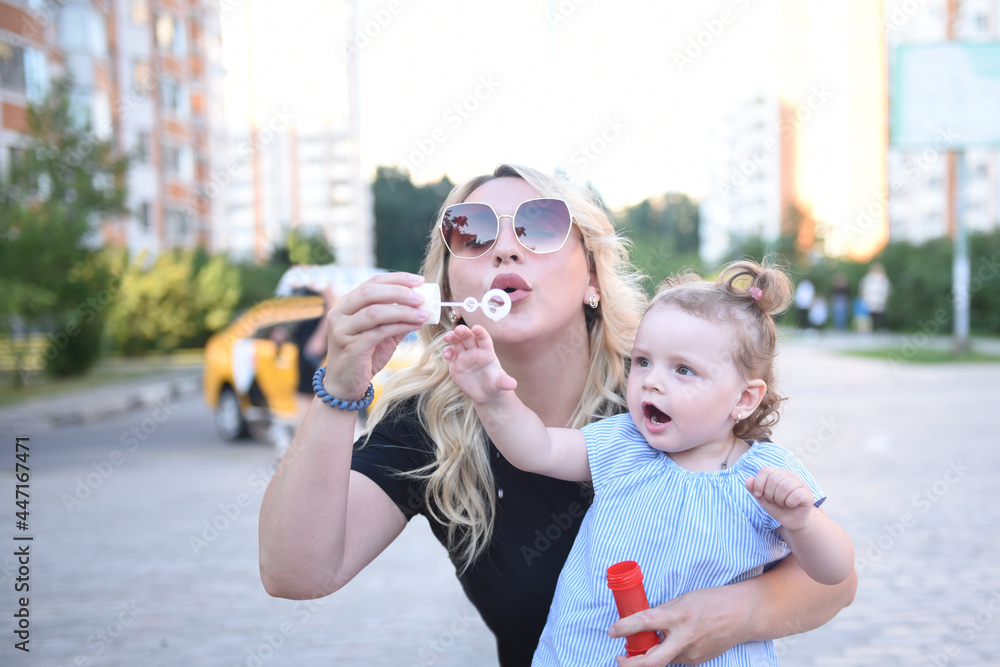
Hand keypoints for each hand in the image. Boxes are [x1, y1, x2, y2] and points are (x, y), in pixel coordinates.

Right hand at [322, 272, 427, 398]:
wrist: (345, 385)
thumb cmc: (364, 356)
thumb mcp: (382, 334)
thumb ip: (397, 319)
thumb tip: (423, 306)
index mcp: (346, 304)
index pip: (372, 282)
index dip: (397, 279)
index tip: (419, 281)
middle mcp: (340, 313)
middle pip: (370, 292)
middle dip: (399, 292)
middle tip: (421, 297)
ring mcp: (342, 329)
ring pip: (375, 312)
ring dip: (403, 311)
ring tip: (423, 314)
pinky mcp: (350, 346)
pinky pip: (379, 332)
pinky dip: (400, 326)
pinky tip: (415, 326)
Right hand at [443, 324, 516, 403]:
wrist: (485, 395)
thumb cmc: (495, 385)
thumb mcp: (500, 384)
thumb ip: (505, 382)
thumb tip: (512, 384)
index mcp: (487, 352)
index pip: (483, 338)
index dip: (480, 332)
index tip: (476, 328)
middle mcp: (475, 351)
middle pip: (469, 337)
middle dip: (463, 332)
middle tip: (458, 330)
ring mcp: (464, 356)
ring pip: (457, 342)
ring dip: (452, 337)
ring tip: (448, 337)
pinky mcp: (455, 363)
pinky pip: (450, 354)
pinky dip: (447, 352)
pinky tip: (446, 355)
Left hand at [608, 585, 750, 665]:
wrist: (741, 616)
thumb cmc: (711, 602)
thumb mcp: (682, 601)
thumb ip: (662, 613)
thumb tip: (641, 621)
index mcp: (678, 616)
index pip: (645, 622)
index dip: (625, 628)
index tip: (612, 631)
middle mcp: (683, 638)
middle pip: (651, 662)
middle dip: (630, 665)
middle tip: (619, 658)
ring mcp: (691, 654)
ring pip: (662, 661)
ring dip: (649, 656)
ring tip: (644, 645)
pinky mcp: (696, 661)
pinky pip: (675, 660)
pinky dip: (667, 653)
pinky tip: (671, 642)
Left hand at [745, 466, 813, 530]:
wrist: (792, 521)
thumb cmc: (777, 508)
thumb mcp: (763, 499)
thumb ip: (754, 489)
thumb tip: (748, 480)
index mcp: (777, 474)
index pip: (766, 470)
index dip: (759, 483)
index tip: (759, 495)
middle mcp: (789, 476)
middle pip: (774, 478)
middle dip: (770, 494)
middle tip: (774, 501)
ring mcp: (800, 484)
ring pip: (785, 486)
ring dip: (779, 499)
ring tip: (782, 503)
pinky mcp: (808, 494)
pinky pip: (796, 495)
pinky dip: (790, 503)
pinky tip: (791, 505)